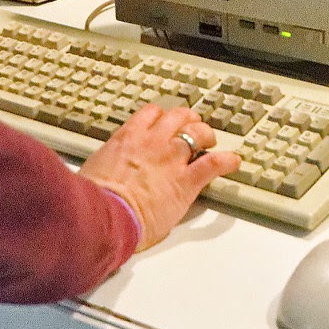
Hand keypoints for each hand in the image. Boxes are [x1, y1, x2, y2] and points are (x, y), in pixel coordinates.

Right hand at [78, 104, 240, 250]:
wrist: (105, 214)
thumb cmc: (95, 198)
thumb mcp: (94, 170)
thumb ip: (106, 164)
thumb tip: (102, 171)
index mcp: (128, 137)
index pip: (150, 113)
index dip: (161, 116)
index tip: (164, 121)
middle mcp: (152, 142)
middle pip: (178, 116)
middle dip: (187, 119)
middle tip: (193, 125)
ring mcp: (171, 159)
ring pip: (197, 132)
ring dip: (206, 134)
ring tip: (211, 140)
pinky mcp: (186, 181)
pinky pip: (213, 163)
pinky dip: (226, 161)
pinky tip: (233, 161)